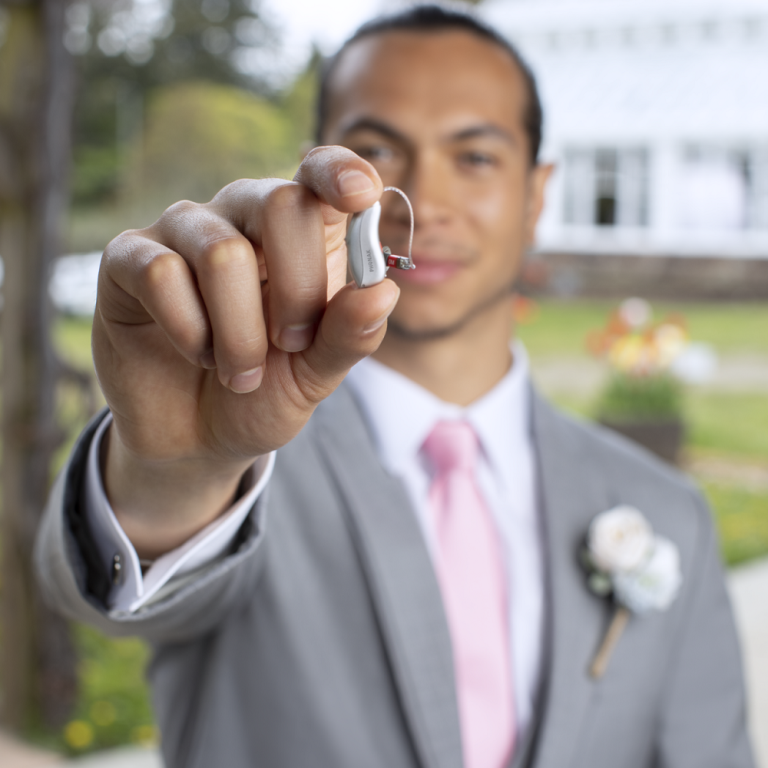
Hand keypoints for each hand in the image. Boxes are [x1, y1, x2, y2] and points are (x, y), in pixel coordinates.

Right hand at [93, 147, 397, 556]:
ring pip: (222, 253)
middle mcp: (241, 215)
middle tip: (290, 345)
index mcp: (299, 232)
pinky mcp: (128, 258)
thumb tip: (383, 291)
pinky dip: (190, 331)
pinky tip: (195, 352)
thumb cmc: (264, 391)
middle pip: (280, 205)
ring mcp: (183, 232)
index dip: (340, 172)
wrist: (198, 437)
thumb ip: (349, 335)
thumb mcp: (317, 373)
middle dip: (297, 293)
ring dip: (240, 334)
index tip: (359, 197)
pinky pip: (162, 273)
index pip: (319, 171)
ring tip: (241, 371)